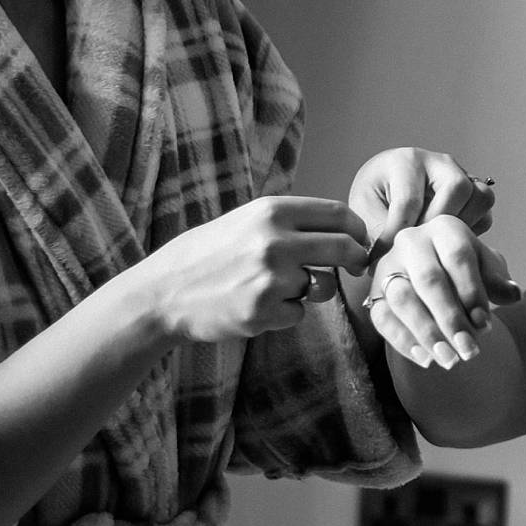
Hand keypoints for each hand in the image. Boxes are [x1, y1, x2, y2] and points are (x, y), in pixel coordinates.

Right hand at [142, 196, 373, 342]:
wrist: (165, 292)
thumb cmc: (208, 254)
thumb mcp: (247, 220)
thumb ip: (290, 222)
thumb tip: (342, 230)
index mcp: (272, 211)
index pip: (338, 215)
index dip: (358, 229)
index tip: (360, 240)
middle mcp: (275, 241)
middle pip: (343, 248)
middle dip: (357, 259)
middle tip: (357, 267)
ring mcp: (271, 279)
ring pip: (321, 286)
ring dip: (311, 289)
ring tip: (276, 286)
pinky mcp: (264, 313)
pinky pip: (298, 314)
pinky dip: (285, 313)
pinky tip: (256, 305)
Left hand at [345, 146, 496, 257]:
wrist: (385, 194)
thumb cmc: (374, 201)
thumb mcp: (364, 212)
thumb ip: (376, 233)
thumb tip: (386, 260)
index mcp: (405, 161)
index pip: (409, 199)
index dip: (396, 234)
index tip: (382, 257)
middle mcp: (438, 162)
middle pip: (457, 188)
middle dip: (437, 224)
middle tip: (418, 247)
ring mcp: (460, 174)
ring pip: (480, 196)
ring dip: (460, 225)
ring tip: (434, 243)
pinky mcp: (472, 192)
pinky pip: (485, 211)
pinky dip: (472, 230)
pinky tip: (445, 241)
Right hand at [365, 215, 521, 369]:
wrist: (435, 277)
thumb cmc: (464, 271)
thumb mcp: (485, 269)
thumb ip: (498, 281)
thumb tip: (514, 293)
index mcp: (444, 228)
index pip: (458, 256)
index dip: (472, 292)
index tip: (485, 326)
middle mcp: (412, 241)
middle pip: (429, 280)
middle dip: (451, 319)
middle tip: (469, 351)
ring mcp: (389, 266)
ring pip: (403, 300)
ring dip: (427, 333)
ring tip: (449, 360)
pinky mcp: (374, 293)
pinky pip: (383, 318)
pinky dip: (403, 341)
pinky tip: (425, 360)